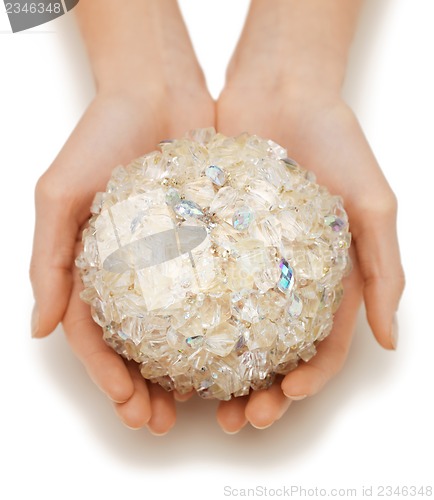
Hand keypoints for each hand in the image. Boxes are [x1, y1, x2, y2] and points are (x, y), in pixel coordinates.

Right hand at [30, 0, 214, 433]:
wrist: (157, 91)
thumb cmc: (102, 136)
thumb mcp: (59, 195)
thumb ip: (47, 260)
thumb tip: (41, 327)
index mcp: (97, 270)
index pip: (98, 338)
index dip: (109, 378)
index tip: (129, 408)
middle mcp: (137, 273)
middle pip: (140, 345)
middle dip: (147, 390)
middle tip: (163, 422)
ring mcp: (177, 261)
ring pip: (181, 330)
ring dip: (186, 371)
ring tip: (201, 403)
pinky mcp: (213, 242)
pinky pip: (219, 292)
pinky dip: (221, 327)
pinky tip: (232, 353)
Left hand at [213, 0, 404, 431]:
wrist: (282, 91)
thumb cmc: (336, 142)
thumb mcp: (374, 206)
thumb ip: (384, 270)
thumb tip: (389, 337)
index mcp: (328, 281)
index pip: (323, 346)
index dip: (309, 379)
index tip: (286, 395)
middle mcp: (286, 280)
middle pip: (274, 353)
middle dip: (261, 393)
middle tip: (239, 418)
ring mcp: (247, 264)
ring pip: (231, 333)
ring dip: (219, 374)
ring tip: (199, 400)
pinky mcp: (213, 242)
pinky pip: (197, 290)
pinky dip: (188, 324)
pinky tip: (172, 348)